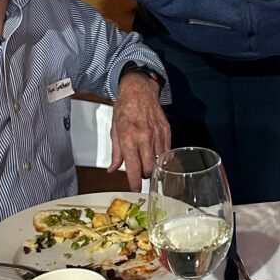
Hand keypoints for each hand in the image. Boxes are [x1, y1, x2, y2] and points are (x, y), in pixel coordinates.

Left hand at [109, 74, 169, 190]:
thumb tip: (113, 169)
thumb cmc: (125, 107)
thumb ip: (116, 153)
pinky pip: (167, 151)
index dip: (134, 183)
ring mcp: (157, 135)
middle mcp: (144, 138)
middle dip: (144, 175)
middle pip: (148, 168)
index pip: (133, 168)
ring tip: (148, 164)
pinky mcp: (166, 131)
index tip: (135, 189)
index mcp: (128, 138)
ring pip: (159, 161)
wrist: (139, 90)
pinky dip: (162, 156)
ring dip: (153, 166)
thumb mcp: (114, 130)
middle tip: (140, 173)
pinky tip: (157, 155)